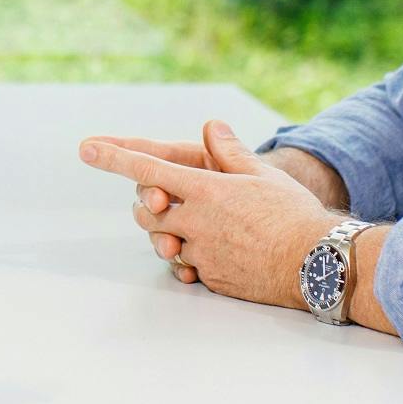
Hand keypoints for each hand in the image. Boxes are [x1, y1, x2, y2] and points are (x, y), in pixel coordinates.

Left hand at [78, 119, 338, 307]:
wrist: (317, 264)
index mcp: (206, 190)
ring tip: (185, 225)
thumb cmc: (294, 214)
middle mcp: (197, 222)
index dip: (113, 157)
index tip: (85, 148)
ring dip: (166, 231)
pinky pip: (186, 267)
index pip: (148, 169)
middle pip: (147, 211)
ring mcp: (202, 253)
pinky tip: (208, 251)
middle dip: (145, 202)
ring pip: (164, 241)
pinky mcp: (211, 278)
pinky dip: (189, 257)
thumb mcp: (263, 174)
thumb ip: (230, 151)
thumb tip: (210, 125)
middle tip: (156, 197)